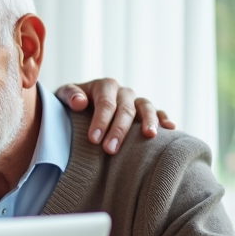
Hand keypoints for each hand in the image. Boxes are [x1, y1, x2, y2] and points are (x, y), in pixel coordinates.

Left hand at [56, 78, 174, 153]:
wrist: (77, 103)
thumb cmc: (70, 102)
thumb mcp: (63, 95)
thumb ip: (69, 95)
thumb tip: (80, 102)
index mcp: (104, 85)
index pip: (105, 103)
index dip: (101, 121)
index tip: (93, 140)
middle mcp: (123, 91)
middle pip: (125, 109)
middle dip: (118, 130)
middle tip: (110, 150)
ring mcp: (135, 100)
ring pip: (146, 107)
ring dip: (149, 121)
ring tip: (149, 136)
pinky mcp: (143, 110)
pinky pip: (157, 112)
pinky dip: (164, 118)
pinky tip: (171, 128)